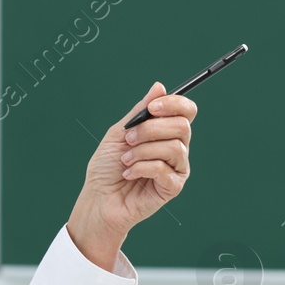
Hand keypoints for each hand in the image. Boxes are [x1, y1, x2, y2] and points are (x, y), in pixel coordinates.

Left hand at [67, 82, 195, 268]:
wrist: (98, 198)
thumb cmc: (107, 167)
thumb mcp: (119, 132)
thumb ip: (140, 111)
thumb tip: (159, 86)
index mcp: (165, 132)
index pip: (186, 111)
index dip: (174, 104)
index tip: (151, 108)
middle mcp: (176, 148)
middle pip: (183, 126)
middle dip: (151, 129)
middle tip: (129, 139)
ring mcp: (176, 168)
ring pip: (174, 147)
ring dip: (143, 150)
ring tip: (126, 160)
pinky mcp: (172, 187)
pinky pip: (164, 169)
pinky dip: (141, 168)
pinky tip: (129, 173)